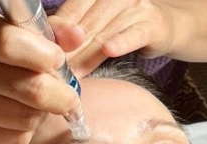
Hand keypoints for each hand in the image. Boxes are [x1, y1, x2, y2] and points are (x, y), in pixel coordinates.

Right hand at [0, 11, 79, 143]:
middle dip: (60, 96)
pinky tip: (13, 121)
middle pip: (29, 88)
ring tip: (33, 107)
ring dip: (40, 115)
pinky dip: (23, 132)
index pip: (8, 42)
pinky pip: (14, 138)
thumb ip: (46, 36)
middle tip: (68, 98)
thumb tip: (78, 36)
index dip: (42, 55)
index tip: (58, 61)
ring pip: (26, 118)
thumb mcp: (9, 40)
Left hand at [49, 0, 178, 76]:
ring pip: (105, 33)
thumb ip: (74, 34)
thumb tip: (46, 54)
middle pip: (85, 24)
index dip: (58, 33)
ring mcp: (135, 7)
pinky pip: (133, 33)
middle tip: (55, 72)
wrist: (162, 28)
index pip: (71, 10)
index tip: (43, 54)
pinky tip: (109, 50)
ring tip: (73, 75)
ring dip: (87, 56)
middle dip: (69, 51)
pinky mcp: (152, 24)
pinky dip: (121, 42)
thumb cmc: (122, 27)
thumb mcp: (96, 27)